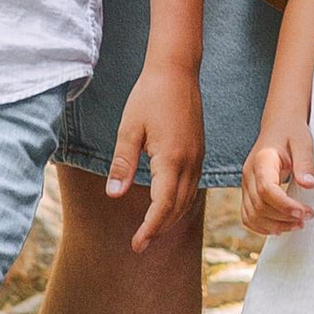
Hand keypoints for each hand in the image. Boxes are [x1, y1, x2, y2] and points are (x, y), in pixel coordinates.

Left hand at [106, 55, 202, 252]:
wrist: (176, 70)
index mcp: (172, 158)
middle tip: (140, 243)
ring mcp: (198, 155)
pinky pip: (193, 185)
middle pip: (178, 207)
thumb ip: (123, 164)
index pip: (162, 206)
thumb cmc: (149, 96)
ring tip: (151, 229)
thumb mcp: (129, 129)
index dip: (150, 228)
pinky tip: (167, 203)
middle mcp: (190, 161)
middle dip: (159, 228)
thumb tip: (114, 195)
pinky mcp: (199, 149)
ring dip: (171, 217)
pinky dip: (180, 201)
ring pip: (188, 198)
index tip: (136, 244)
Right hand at [240, 122, 313, 234]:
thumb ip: (305, 162)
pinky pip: (247, 216)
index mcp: (262, 159)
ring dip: (274, 226)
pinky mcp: (247, 191)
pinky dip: (261, 226)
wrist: (278, 124)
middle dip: (284, 218)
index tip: (305, 212)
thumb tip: (309, 185)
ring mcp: (245, 184)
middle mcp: (249, 173)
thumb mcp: (303, 142)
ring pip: (251, 215)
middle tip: (307, 217)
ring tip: (297, 224)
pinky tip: (280, 227)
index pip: (267, 190)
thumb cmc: (292, 132)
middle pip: (259, 206)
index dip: (284, 206)